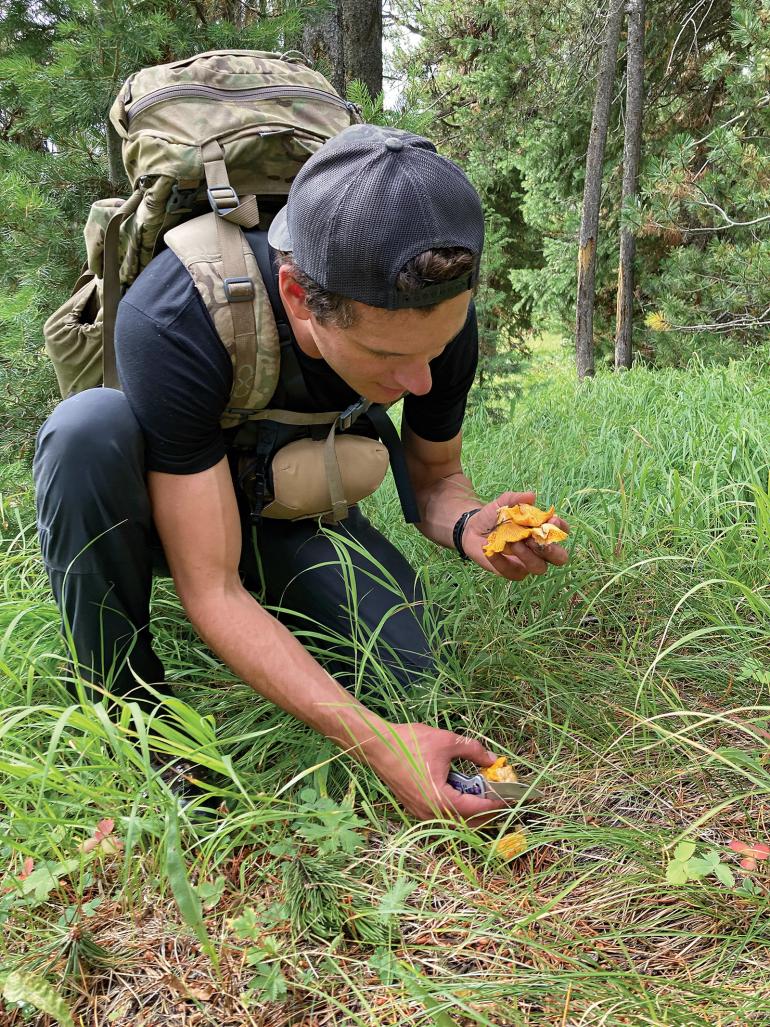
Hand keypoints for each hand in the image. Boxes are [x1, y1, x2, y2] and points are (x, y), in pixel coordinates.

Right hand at [364, 721, 508, 823]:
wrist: (377, 745)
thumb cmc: (410, 742)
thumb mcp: (447, 741)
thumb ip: (473, 751)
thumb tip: (493, 759)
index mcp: (441, 800)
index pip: (478, 809)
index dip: (497, 804)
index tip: (512, 797)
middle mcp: (432, 813)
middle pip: (468, 823)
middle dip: (489, 813)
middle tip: (503, 800)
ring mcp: (422, 813)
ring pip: (456, 822)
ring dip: (473, 813)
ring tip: (487, 797)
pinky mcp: (416, 809)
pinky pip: (443, 817)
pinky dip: (458, 810)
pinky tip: (464, 794)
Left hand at [462, 491, 569, 580]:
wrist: (473, 529)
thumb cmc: (494, 516)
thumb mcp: (502, 503)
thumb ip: (515, 499)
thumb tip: (531, 496)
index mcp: (542, 530)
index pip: (561, 532)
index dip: (560, 528)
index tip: (552, 520)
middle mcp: (539, 549)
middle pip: (559, 558)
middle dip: (551, 550)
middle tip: (534, 539)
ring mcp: (527, 562)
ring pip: (539, 568)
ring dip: (528, 556)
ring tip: (514, 543)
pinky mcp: (512, 571)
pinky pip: (513, 573)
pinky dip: (502, 562)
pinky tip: (493, 552)